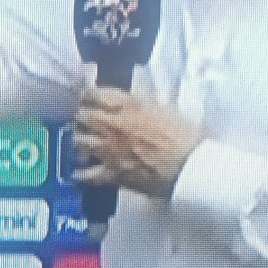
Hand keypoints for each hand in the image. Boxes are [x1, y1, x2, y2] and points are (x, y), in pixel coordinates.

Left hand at [72, 85, 201, 199]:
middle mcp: (111, 124)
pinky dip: (81, 173)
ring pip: (79, 141)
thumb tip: (129, 96)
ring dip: (79, 140)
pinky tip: (78, 172)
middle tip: (85, 119)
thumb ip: (141, 101)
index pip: (93, 93)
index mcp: (127, 105)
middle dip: (82, 116)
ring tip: (83, 142)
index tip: (86, 96)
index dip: (87, 94)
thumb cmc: (185, 134)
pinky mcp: (111, 173)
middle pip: (82, 116)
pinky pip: (87, 174)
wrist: (189, 166)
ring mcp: (108, 149)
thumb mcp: (164, 107)